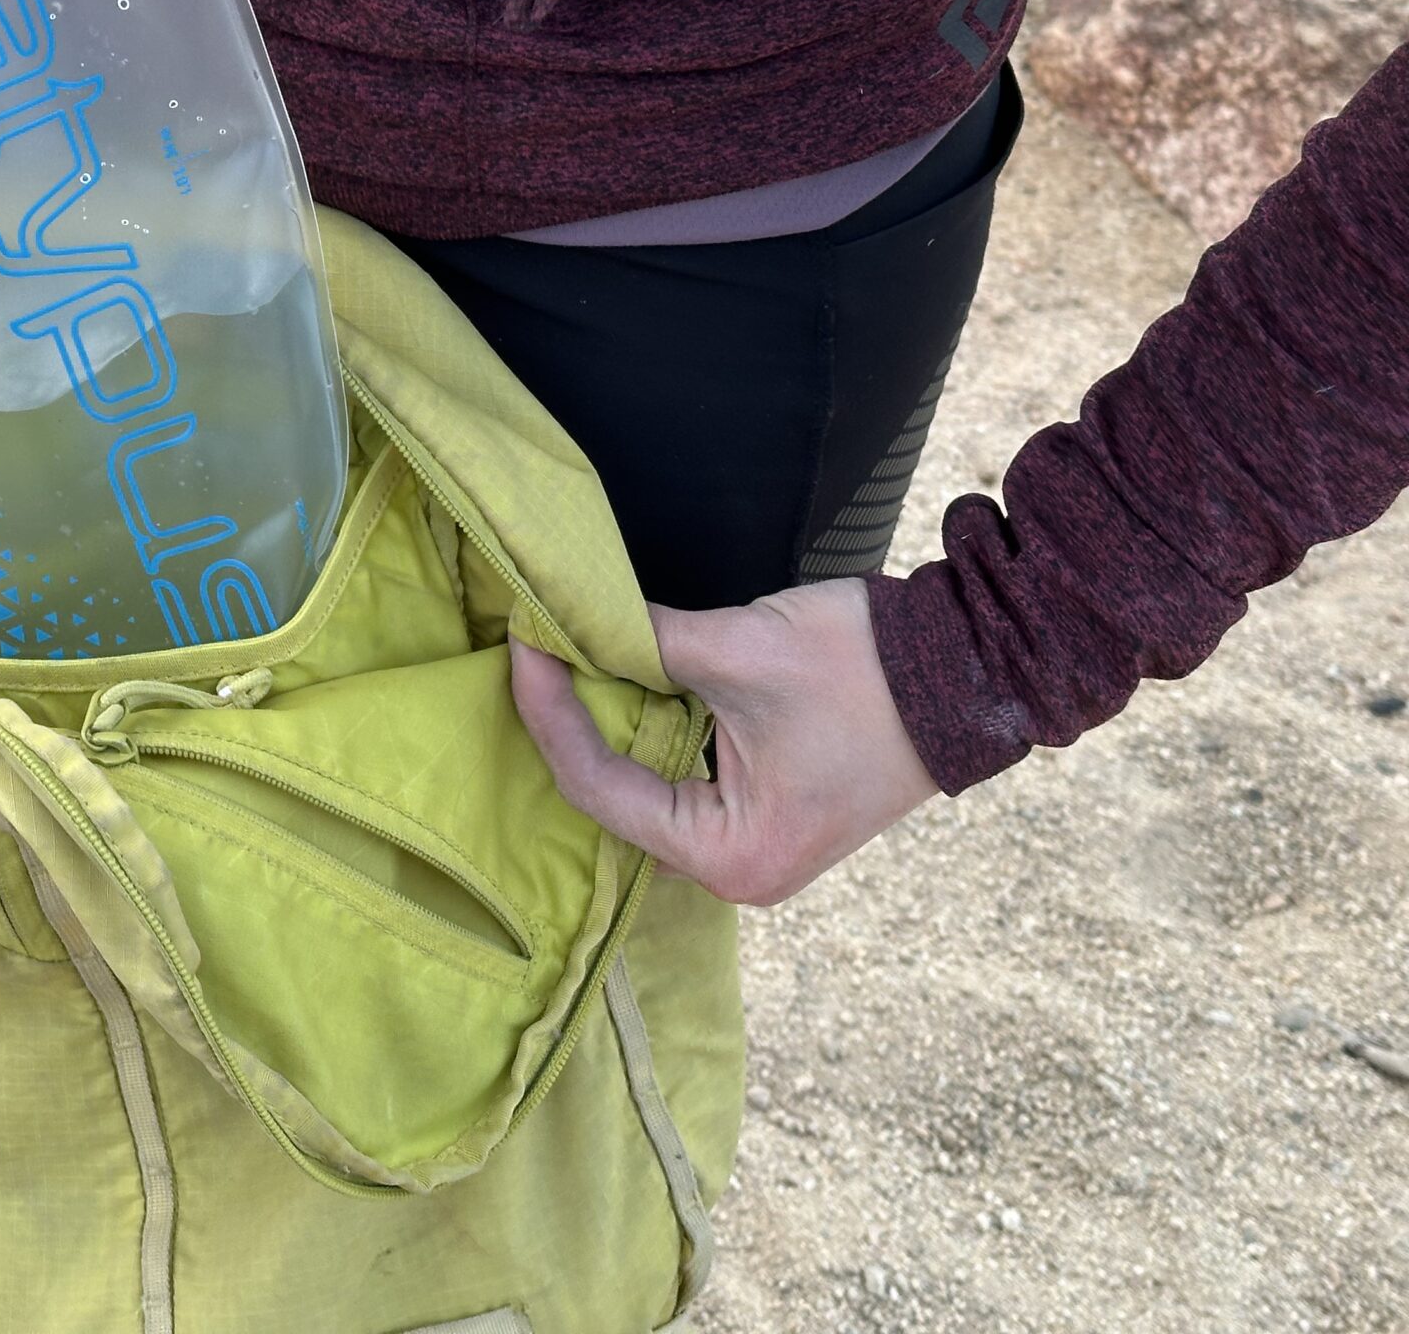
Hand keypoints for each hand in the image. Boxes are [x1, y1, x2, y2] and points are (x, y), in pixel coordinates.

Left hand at [511, 578, 938, 905]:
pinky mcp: (760, 815)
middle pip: (613, 802)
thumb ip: (643, 641)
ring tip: (554, 665)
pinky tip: (608, 686)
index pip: (601, 788)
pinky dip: (641, 736)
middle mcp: (734, 872)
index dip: (550, 714)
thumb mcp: (740, 649)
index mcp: (729, 854)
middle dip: (565, 727)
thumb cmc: (865, 669)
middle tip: (527, 652)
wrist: (967, 670)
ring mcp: (750, 849)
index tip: (521, 646)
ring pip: (641, 794)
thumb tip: (565, 616)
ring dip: (601, 731)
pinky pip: (674, 784)